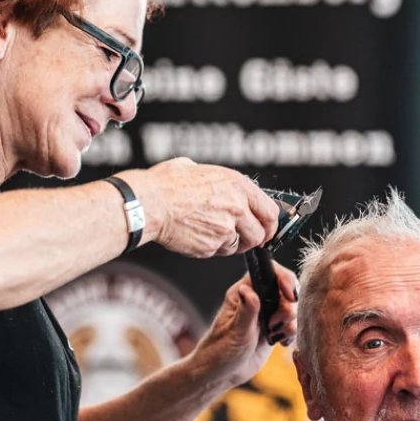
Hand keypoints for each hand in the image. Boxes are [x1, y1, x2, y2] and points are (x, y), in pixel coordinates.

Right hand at [122, 158, 279, 257]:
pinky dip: (211, 248)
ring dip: (231, 244)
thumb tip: (214, 182)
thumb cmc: (165, 184)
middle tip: (244, 239)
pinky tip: (198, 236)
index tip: (266, 229)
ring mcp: (225, 229)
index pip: (270, 211)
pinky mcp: (211, 247)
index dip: (270, 224)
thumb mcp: (195, 168)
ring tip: (213, 234)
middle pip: (259, 234)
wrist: (149, 204)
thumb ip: (215, 179)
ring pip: (239, 246)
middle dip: (253, 239)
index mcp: (238, 185)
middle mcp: (236, 207)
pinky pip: (218, 252)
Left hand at [191, 264, 298, 388]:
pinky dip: (290, 333)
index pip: (268, 271)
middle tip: (274, 324)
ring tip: (273, 335)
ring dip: (289, 321)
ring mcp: (266, 314)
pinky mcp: (274, 328)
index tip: (290, 295)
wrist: (221, 374)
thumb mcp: (235, 333)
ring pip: (291, 306)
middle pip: (286, 288)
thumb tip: (249, 291)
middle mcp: (256, 299)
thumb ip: (246, 312)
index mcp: (243, 292)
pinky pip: (291, 323)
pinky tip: (279, 343)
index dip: (284, 278)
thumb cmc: (219, 352)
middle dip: (288, 306)